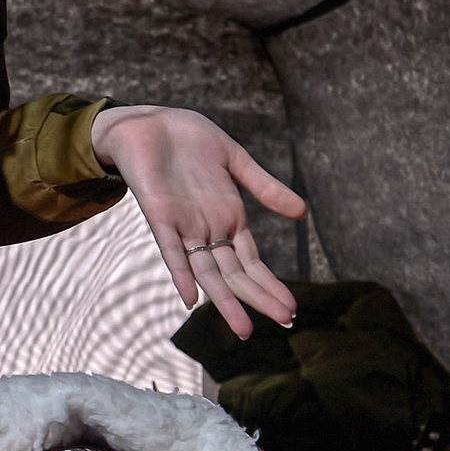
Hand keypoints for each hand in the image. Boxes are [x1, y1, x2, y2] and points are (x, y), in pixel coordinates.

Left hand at [90, 105, 306, 336]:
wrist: (147, 122)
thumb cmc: (188, 140)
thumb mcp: (235, 161)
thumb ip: (265, 188)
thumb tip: (303, 213)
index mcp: (228, 217)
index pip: (252, 262)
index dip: (270, 285)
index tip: (291, 309)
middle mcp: (207, 228)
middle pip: (235, 274)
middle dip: (259, 298)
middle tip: (285, 322)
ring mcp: (184, 226)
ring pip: (207, 272)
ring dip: (225, 300)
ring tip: (244, 328)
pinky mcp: (159, 216)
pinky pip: (170, 251)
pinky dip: (181, 274)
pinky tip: (191, 298)